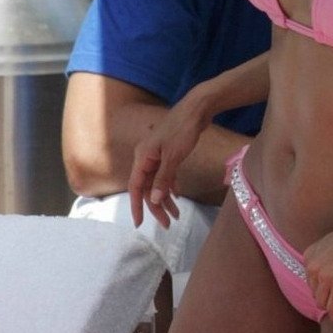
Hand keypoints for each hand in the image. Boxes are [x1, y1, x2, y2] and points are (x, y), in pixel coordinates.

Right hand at [128, 97, 209, 228]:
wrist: (196, 109)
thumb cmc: (182, 130)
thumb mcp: (173, 156)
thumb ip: (163, 179)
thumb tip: (154, 200)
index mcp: (142, 157)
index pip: (136, 187)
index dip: (136, 206)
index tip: (140, 223)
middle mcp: (146, 157)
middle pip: (148, 187)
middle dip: (157, 207)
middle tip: (168, 224)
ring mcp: (157, 155)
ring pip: (158, 182)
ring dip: (166, 199)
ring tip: (177, 215)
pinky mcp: (169, 153)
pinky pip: (166, 174)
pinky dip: (170, 185)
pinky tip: (177, 196)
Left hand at [304, 214, 332, 321]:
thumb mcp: (331, 244)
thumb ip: (326, 259)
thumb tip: (331, 273)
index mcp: (309, 256)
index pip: (310, 281)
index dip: (321, 289)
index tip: (331, 292)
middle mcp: (312, 267)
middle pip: (315, 293)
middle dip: (326, 298)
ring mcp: (325, 277)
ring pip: (322, 302)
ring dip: (332, 307)